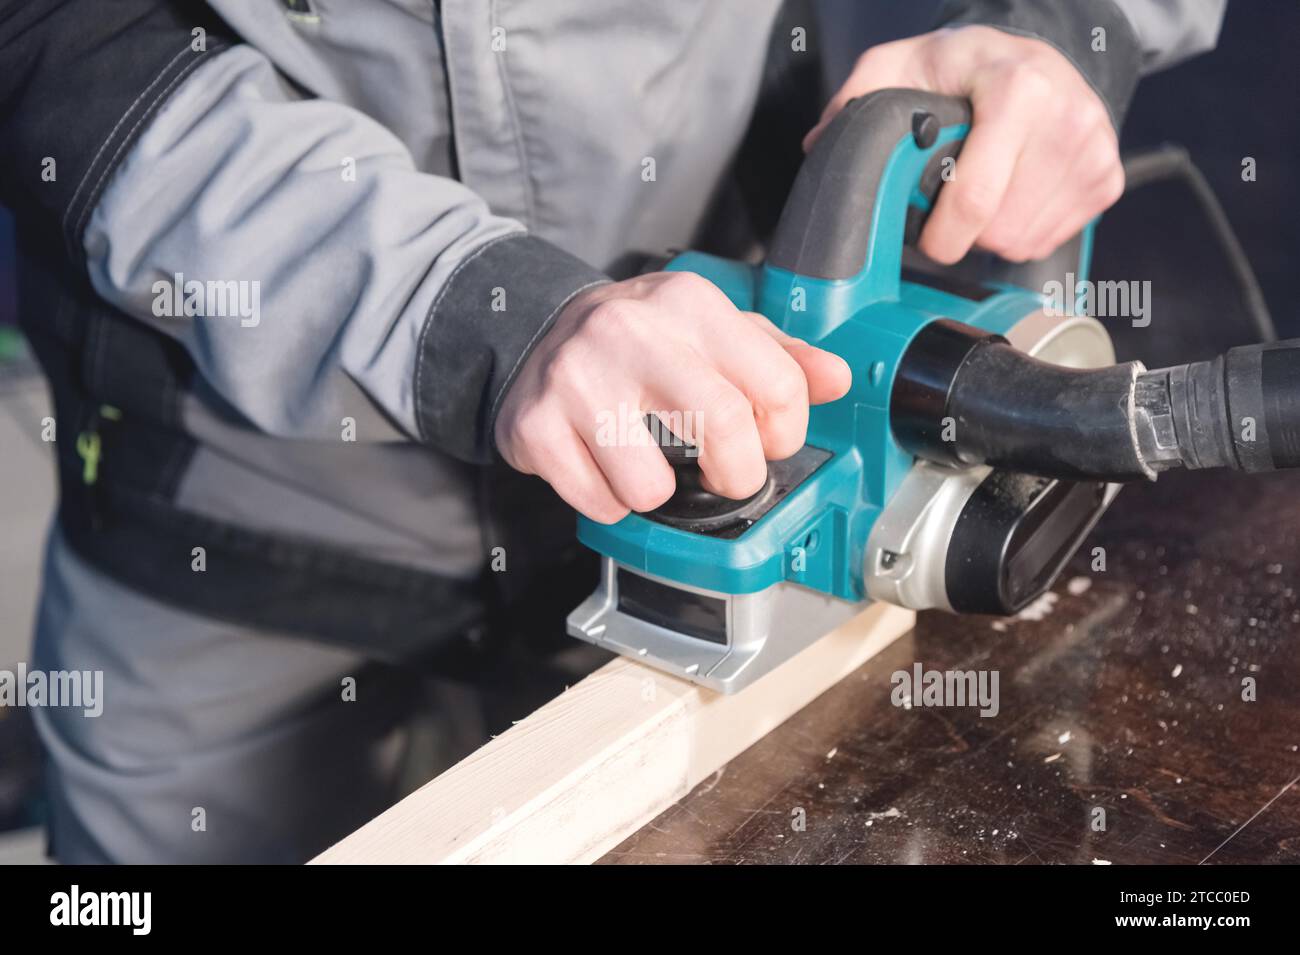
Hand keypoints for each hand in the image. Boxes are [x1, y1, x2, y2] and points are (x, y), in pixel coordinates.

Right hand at [494, 271, 851, 523]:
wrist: (537, 329)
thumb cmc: (640, 340)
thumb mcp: (712, 328)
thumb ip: (779, 355)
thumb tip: (836, 380)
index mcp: (690, 304)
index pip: (780, 386)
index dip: (783, 435)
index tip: (763, 442)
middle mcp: (632, 333)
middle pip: (724, 430)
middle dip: (736, 476)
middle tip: (720, 476)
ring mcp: (578, 379)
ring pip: (650, 488)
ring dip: (656, 496)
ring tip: (644, 463)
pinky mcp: (536, 424)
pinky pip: (598, 503)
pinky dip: (608, 502)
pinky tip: (602, 465)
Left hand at [805, 26, 1124, 264]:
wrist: (1035, 56)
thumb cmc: (967, 67)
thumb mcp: (904, 64)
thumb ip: (858, 97)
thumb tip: (823, 143)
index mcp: (1019, 88)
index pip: (976, 199)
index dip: (940, 235)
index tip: (925, 236)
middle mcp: (1068, 117)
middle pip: (999, 231)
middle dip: (965, 229)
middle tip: (955, 196)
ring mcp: (1094, 151)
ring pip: (1024, 243)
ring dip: (992, 232)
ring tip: (985, 189)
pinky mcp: (1106, 179)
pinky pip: (1050, 241)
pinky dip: (1023, 230)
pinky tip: (1013, 194)